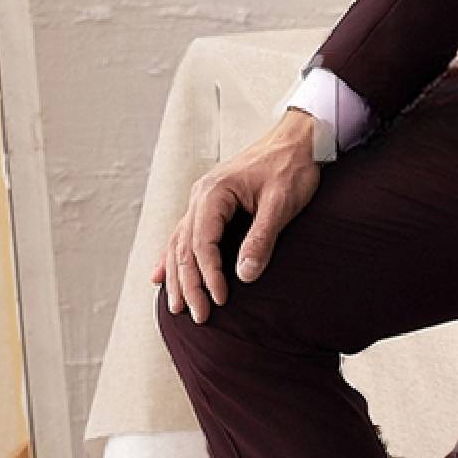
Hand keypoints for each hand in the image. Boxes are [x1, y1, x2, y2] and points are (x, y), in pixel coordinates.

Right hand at [152, 109, 321, 321]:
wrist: (298, 140)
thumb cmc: (292, 168)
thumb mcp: (282, 202)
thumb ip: (262, 238)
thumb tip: (244, 276)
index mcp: (214, 193)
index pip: (202, 243)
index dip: (209, 275)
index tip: (220, 300)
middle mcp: (200, 196)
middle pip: (185, 247)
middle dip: (189, 285)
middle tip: (199, 317)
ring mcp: (201, 199)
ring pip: (180, 243)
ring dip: (177, 277)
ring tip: (178, 307)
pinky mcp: (210, 205)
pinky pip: (184, 235)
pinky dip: (172, 257)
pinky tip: (160, 276)